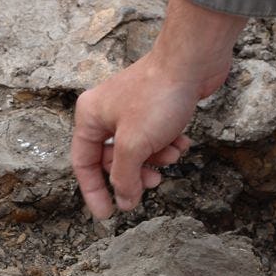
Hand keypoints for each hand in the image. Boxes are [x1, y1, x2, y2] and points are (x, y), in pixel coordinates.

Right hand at [71, 0, 246, 218]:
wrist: (192, 59)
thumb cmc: (157, 97)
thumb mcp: (134, 145)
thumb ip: (125, 178)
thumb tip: (124, 203)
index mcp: (89, 118)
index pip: (83, 164)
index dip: (94, 192)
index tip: (107, 215)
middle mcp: (106, 113)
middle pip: (113, 160)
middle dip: (135, 173)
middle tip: (152, 184)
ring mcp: (131, 109)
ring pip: (137, 150)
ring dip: (156, 159)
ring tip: (172, 155)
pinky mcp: (155, 106)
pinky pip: (155, 137)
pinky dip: (168, 144)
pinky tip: (182, 141)